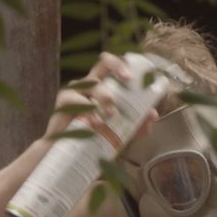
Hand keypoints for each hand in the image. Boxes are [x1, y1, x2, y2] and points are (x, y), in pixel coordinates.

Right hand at [43, 52, 158, 140]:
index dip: (124, 64)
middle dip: (118, 67)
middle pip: (103, 62)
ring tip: (112, 115)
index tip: (133, 76)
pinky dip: (88, 111)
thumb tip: (152, 115)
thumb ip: (138, 125)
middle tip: (128, 81)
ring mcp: (76, 90)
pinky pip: (75, 99)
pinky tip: (95, 123)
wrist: (69, 154)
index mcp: (103, 85)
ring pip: (93, 84)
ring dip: (105, 96)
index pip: (114, 65)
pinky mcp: (63, 101)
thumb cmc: (95, 137)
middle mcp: (90, 83)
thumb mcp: (121, 133)